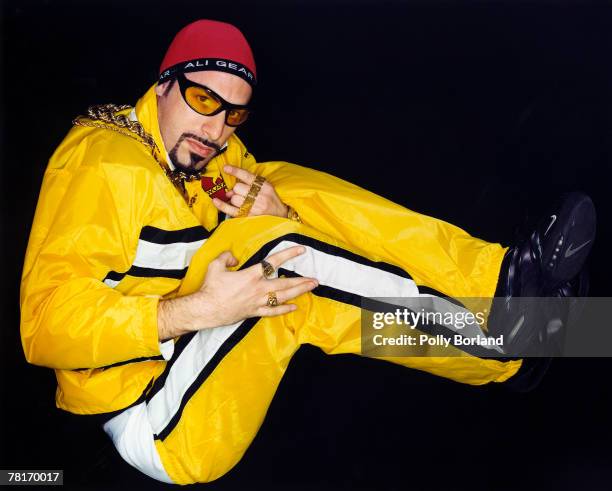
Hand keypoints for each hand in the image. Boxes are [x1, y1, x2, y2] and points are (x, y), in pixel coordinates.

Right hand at [158, 246, 317, 339]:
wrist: (205, 309)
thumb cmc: (210, 287)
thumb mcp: (216, 266)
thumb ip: (227, 257)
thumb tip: (234, 257)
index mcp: (250, 275)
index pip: (273, 262)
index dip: (289, 254)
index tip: (301, 250)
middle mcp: (258, 288)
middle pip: (285, 283)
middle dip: (301, 281)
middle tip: (315, 279)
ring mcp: (257, 302)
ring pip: (283, 297)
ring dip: (298, 292)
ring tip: (310, 289)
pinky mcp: (254, 312)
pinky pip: (272, 311)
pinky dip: (284, 309)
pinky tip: (294, 307)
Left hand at [211, 165, 288, 217]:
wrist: (280, 216)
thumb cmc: (271, 200)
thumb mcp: (266, 187)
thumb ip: (251, 183)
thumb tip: (231, 188)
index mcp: (264, 185)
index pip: (246, 176)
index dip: (235, 171)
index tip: (225, 168)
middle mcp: (259, 196)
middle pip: (238, 188)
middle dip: (236, 190)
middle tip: (240, 193)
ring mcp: (254, 207)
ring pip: (234, 198)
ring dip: (234, 199)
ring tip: (240, 201)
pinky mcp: (249, 216)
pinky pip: (231, 210)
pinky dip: (222, 205)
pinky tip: (216, 201)